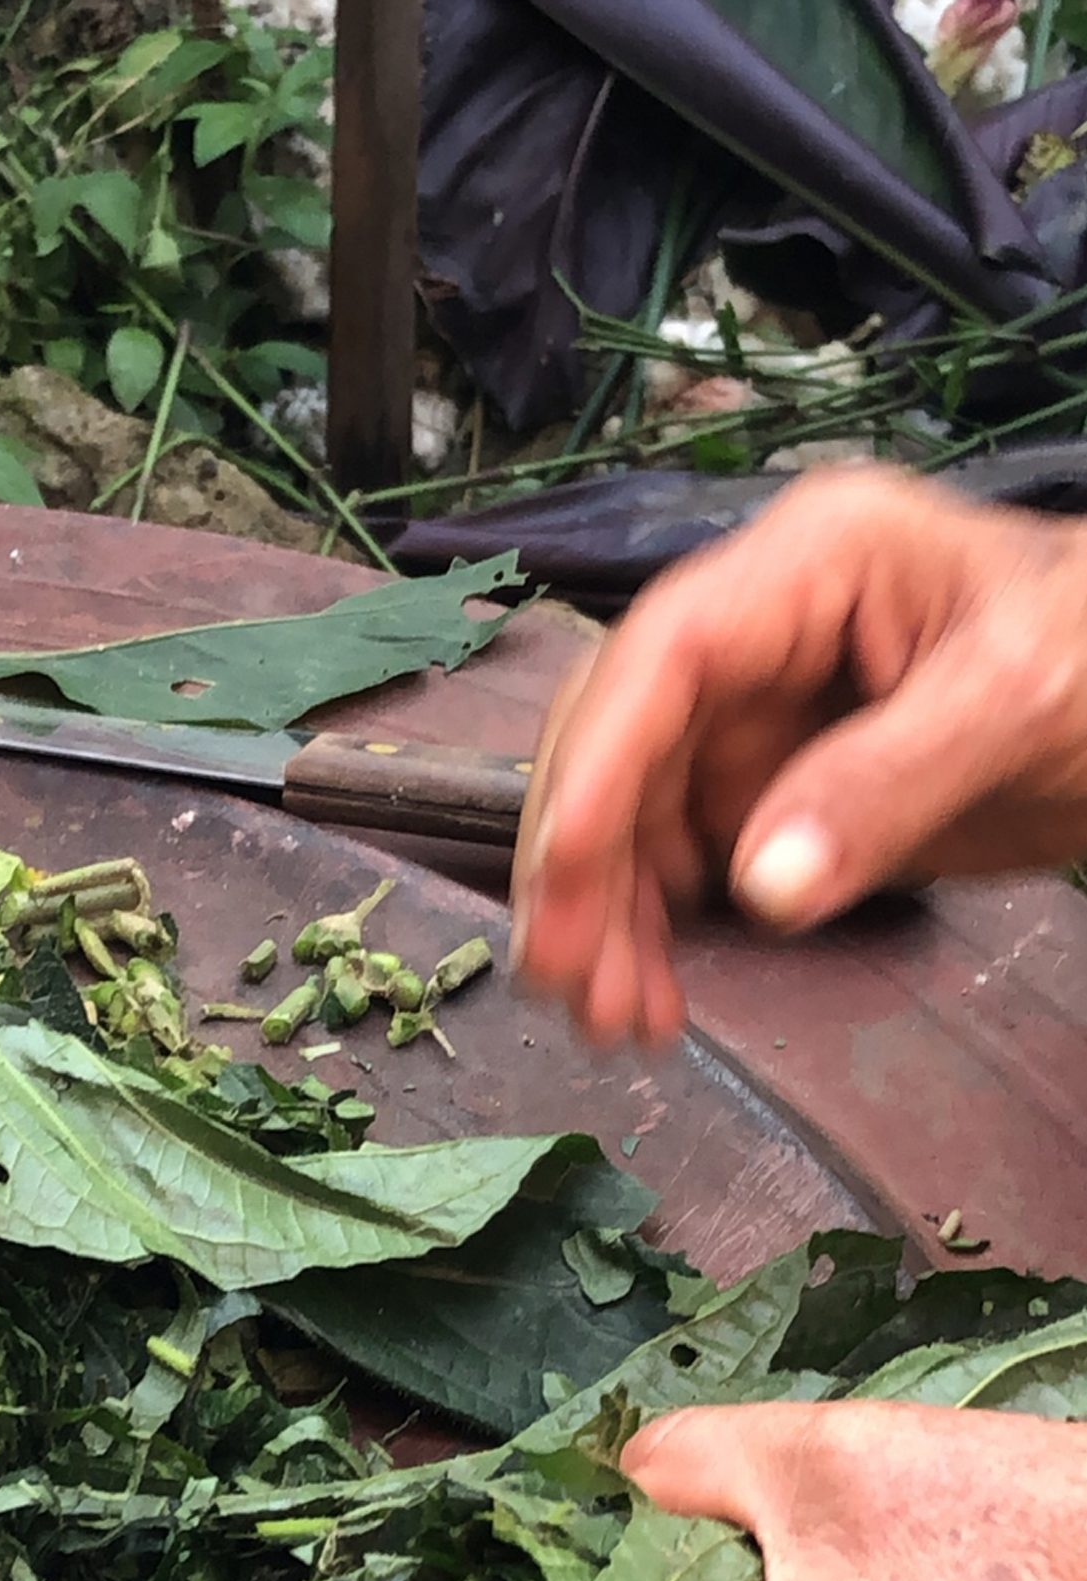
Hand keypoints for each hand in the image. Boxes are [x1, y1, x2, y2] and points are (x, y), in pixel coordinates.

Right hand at [513, 464, 1086, 1045]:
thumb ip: (890, 788)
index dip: (598, 765)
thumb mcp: (1019, 707)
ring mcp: (758, 704)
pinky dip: (655, 927)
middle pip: (622, 735)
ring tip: (613, 1019)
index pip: (665, 654)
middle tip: (571, 983)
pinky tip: (654, 995)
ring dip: (608, 914)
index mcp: (816, 561)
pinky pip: (681, 854)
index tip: (562, 875)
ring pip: (634, 807)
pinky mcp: (771, 778)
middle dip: (584, 863)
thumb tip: (762, 887)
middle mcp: (762, 625)